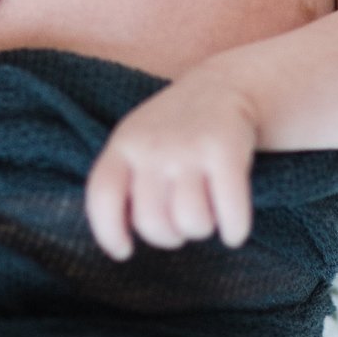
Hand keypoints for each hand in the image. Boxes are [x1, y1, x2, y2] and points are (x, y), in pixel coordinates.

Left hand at [84, 65, 258, 258]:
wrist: (225, 84)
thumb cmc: (176, 128)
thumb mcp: (138, 141)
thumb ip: (125, 181)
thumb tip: (121, 239)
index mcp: (125, 144)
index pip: (102, 196)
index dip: (109, 232)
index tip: (124, 252)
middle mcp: (154, 146)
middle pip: (152, 222)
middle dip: (169, 237)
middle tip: (181, 225)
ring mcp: (190, 148)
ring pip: (191, 222)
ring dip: (202, 231)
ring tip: (207, 216)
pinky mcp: (226, 152)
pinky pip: (229, 214)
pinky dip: (234, 231)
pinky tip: (233, 230)